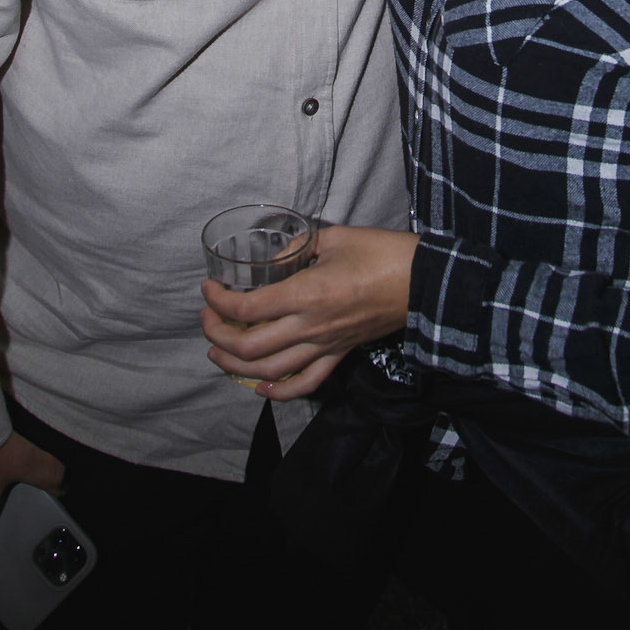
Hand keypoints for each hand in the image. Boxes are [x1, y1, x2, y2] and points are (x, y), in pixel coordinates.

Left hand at [201, 224, 417, 400]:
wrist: (423, 282)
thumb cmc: (381, 254)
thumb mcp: (334, 238)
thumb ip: (298, 247)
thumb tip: (278, 257)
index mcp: (305, 294)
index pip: (248, 308)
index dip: (219, 302)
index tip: (208, 289)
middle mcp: (309, 327)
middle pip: (249, 345)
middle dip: (217, 334)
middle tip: (207, 319)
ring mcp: (325, 346)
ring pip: (270, 370)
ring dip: (236, 365)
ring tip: (217, 352)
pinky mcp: (340, 355)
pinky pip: (306, 383)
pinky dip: (279, 392)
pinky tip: (261, 387)